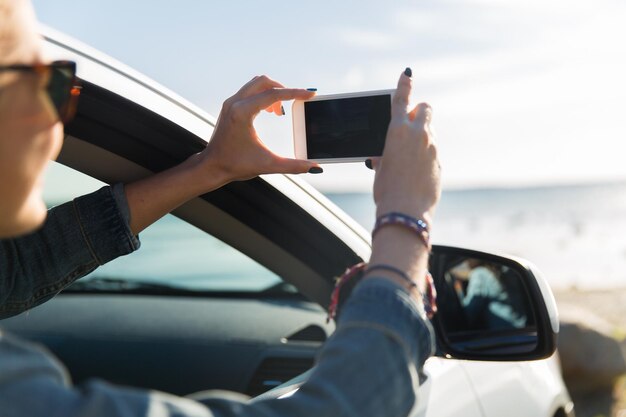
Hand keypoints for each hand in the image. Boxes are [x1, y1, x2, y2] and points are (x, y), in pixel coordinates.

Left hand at [197, 75, 319, 187]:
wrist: (212, 167)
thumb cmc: (235, 165)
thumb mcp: (268, 165)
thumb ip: (293, 165)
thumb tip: (315, 167)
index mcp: (242, 113)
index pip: (274, 94)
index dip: (295, 93)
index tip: (310, 93)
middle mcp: (235, 103)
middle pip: (265, 82)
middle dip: (283, 90)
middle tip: (294, 104)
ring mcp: (230, 102)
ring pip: (256, 84)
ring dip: (272, 92)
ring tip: (279, 112)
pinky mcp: (230, 106)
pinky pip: (250, 91)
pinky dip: (263, 95)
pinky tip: (269, 111)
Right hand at [371, 70, 440, 222]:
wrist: (405, 212)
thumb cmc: (387, 191)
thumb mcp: (380, 169)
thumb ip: (383, 155)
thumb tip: (382, 155)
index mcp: (397, 131)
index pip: (402, 100)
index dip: (404, 85)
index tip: (407, 74)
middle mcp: (418, 134)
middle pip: (425, 108)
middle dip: (419, 112)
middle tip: (409, 125)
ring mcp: (432, 148)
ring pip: (429, 132)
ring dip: (420, 138)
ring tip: (408, 160)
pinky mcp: (439, 162)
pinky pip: (432, 151)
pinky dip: (424, 156)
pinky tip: (415, 174)